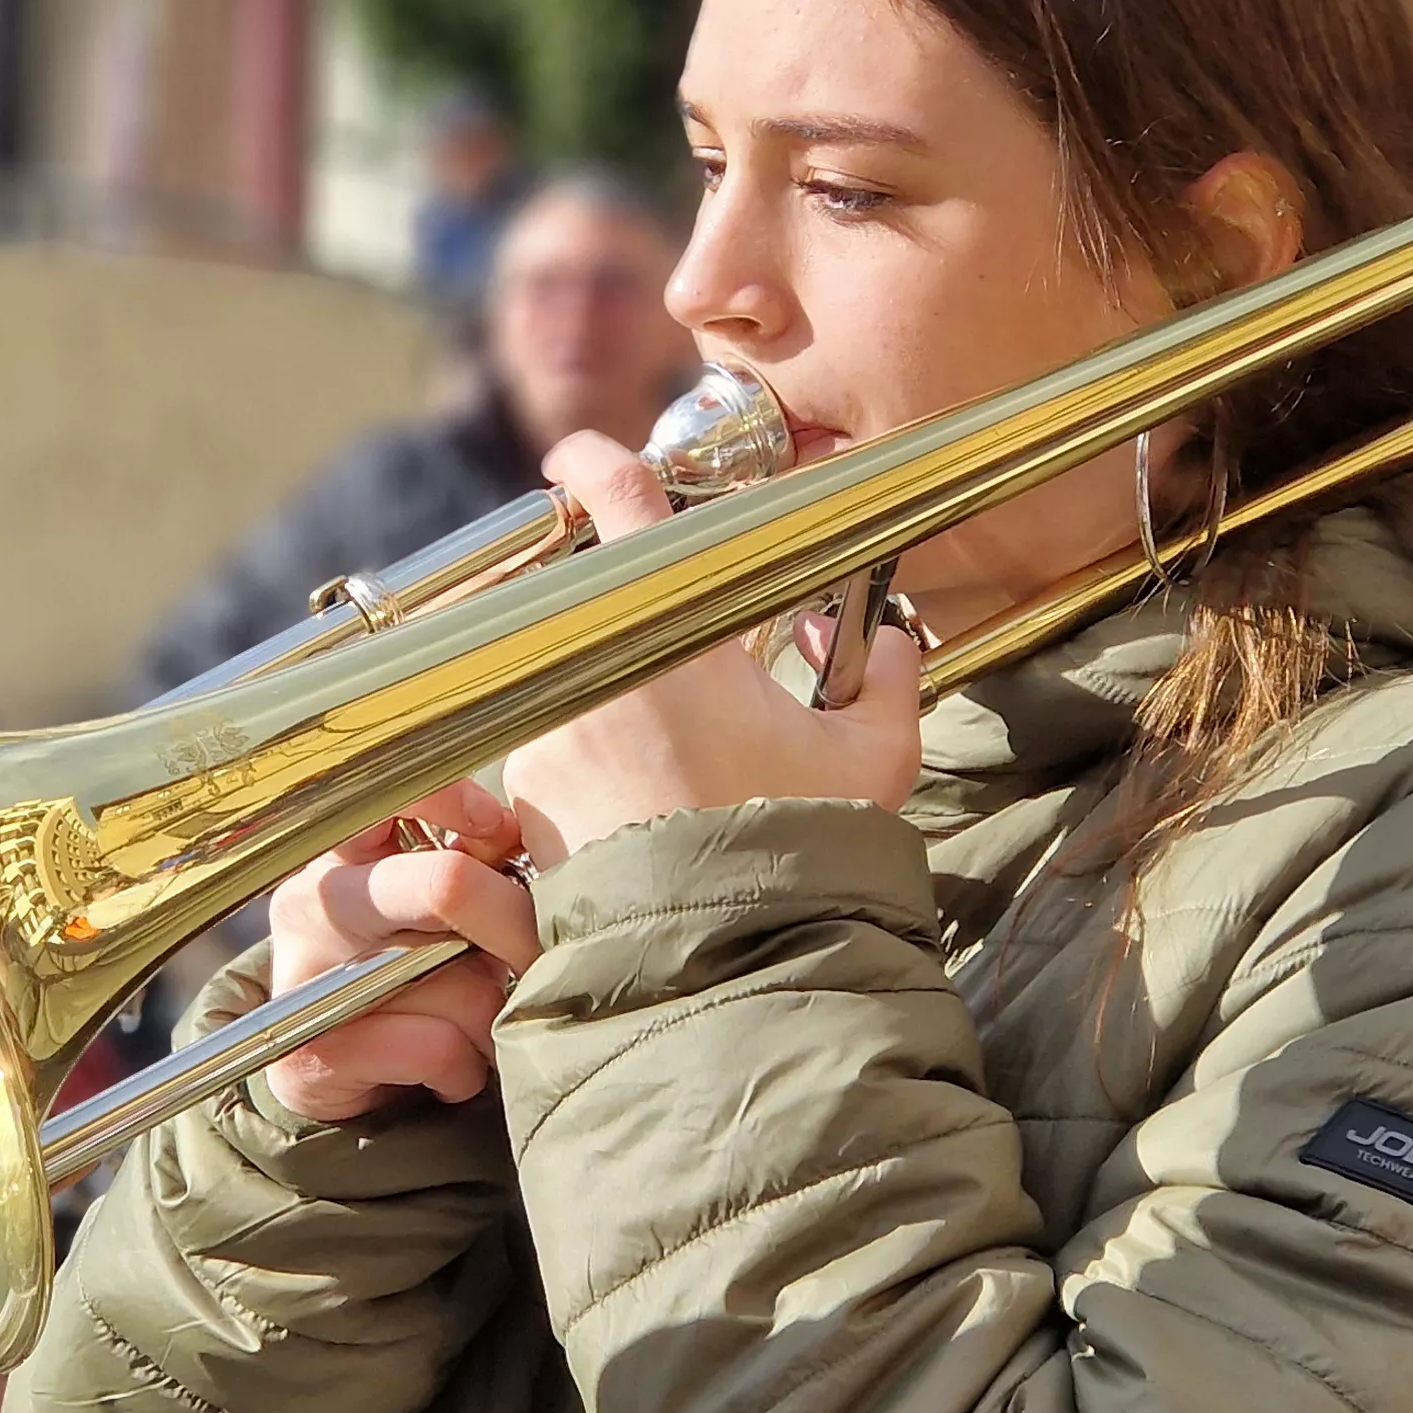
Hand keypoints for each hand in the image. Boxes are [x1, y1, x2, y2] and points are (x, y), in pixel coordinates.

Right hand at [259, 778, 543, 1123]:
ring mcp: (306, 978)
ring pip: (457, 983)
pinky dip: (463, 1067)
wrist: (349, 1082)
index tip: (499, 831)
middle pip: (443, 886)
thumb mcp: (440, 910)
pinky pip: (433, 1046)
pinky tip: (453, 1071)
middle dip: (512, 924)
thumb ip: (471, 864)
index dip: (456, 802)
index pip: (390, 793)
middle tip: (534, 953)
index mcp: (343, 852)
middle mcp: (314, 903)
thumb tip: (520, 837)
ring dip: (491, 1017)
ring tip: (480, 1029)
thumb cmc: (415, 979)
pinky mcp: (314, 1051)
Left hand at [501, 433, 921, 870]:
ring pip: (561, 679)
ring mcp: (544, 734)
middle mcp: (587, 667)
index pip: (616, 497)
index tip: (579, 455)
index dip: (593, 459)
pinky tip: (640, 805)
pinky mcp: (523, 800)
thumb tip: (888, 642)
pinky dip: (584, 764)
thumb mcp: (870, 757)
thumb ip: (883, 681)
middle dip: (611, 610)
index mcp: (666, 626)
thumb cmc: (798, 848)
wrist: (727, 957)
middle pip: (577, 594)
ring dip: (600, 697)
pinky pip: (546, 752)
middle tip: (654, 640)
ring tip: (667, 754)